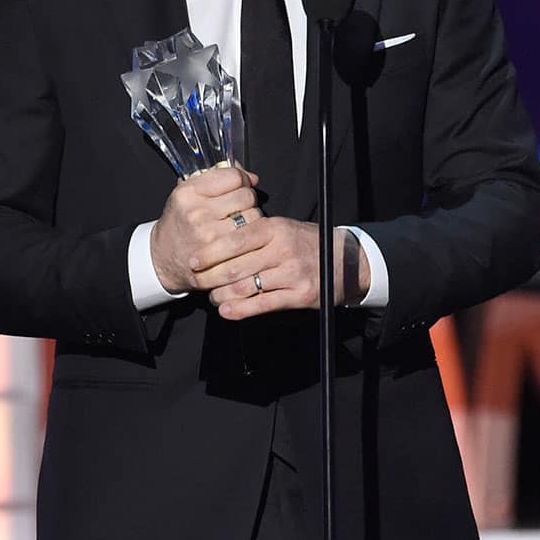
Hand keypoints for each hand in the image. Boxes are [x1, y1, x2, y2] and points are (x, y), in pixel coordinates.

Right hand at [150, 165, 260, 293]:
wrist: (163, 257)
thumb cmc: (180, 222)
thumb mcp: (189, 193)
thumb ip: (218, 178)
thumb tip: (251, 177)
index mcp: (189, 192)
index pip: (234, 177)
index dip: (242, 180)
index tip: (241, 186)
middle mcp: (197, 213)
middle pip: (247, 196)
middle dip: (249, 201)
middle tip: (239, 207)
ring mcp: (208, 235)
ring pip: (254, 218)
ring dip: (253, 220)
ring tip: (239, 224)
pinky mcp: (218, 255)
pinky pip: (251, 240)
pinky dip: (253, 238)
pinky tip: (243, 239)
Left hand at [193, 220, 370, 319]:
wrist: (345, 259)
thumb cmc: (306, 242)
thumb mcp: (282, 228)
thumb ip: (255, 233)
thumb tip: (217, 242)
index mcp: (275, 228)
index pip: (235, 239)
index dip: (210, 252)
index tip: (194, 260)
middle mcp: (282, 249)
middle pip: (236, 266)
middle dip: (211, 277)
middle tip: (198, 281)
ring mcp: (292, 273)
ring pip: (246, 287)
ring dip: (223, 295)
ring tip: (213, 297)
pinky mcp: (299, 295)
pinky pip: (262, 304)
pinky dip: (240, 310)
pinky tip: (227, 311)